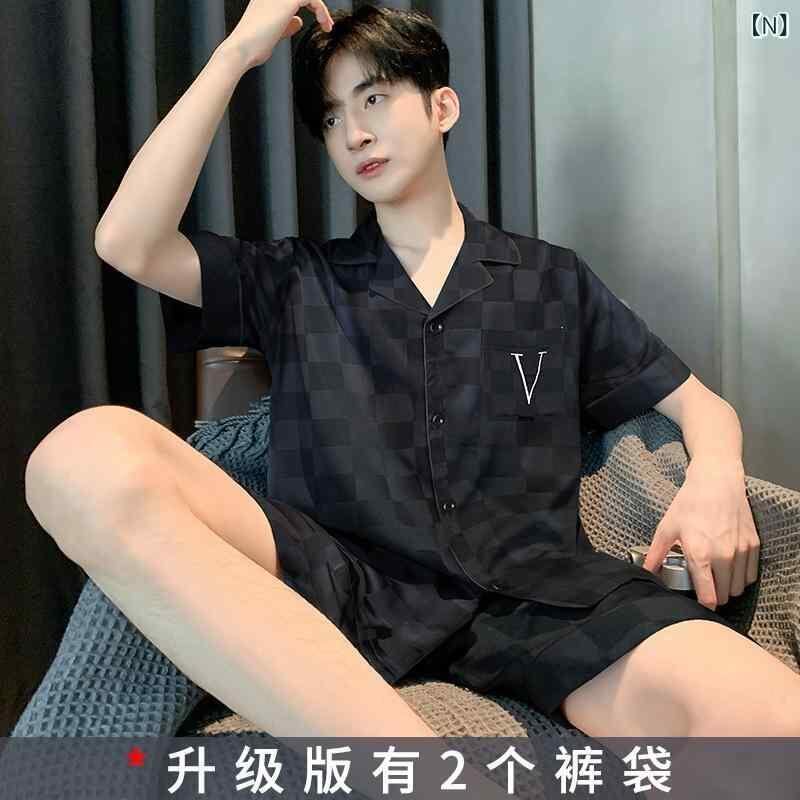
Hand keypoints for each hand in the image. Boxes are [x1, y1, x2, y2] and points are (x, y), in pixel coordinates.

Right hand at [225, 0, 334, 70]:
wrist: (243, 49)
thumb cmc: (253, 47)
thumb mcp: (274, 34)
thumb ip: (286, 26)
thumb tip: (298, 21)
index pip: (293, 0)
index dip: (308, 6)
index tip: (318, 21)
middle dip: (316, 7)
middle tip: (326, 24)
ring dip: (321, 9)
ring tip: (327, 25)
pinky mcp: (287, 1)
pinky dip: (321, 10)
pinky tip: (324, 24)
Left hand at [642, 460, 759, 610]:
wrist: (716, 482)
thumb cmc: (689, 504)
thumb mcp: (667, 528)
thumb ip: (656, 555)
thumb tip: (645, 572)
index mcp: (700, 555)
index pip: (708, 596)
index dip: (703, 606)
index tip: (698, 606)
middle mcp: (724, 556)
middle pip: (724, 595)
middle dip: (714, 595)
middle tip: (704, 586)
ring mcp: (741, 551)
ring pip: (738, 587)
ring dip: (728, 588)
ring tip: (716, 578)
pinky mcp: (753, 545)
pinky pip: (751, 575)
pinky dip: (742, 577)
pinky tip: (730, 569)